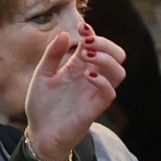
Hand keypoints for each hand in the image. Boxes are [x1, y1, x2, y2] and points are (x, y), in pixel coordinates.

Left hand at [23, 22, 126, 160]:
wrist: (41, 133)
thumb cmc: (42, 105)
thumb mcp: (42, 75)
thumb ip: (52, 54)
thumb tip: (66, 34)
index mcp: (79, 66)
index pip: (97, 45)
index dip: (93, 33)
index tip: (82, 27)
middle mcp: (92, 76)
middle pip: (116, 55)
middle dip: (105, 44)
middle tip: (87, 43)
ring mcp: (96, 91)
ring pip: (119, 71)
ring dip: (106, 59)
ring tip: (86, 56)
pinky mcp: (96, 107)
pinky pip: (110, 92)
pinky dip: (103, 81)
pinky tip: (88, 76)